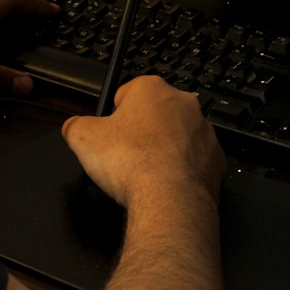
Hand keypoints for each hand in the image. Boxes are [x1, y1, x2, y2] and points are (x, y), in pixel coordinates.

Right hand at [62, 75, 224, 207]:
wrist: (170, 200)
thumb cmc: (133, 163)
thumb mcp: (82, 137)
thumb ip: (74, 125)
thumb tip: (73, 127)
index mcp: (151, 89)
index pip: (126, 93)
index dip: (113, 115)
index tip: (108, 132)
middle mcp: (183, 104)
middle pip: (153, 114)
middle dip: (139, 131)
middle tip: (123, 154)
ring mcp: (203, 132)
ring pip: (175, 136)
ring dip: (161, 149)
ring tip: (143, 172)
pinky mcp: (216, 159)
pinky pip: (192, 161)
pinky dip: (179, 170)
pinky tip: (163, 183)